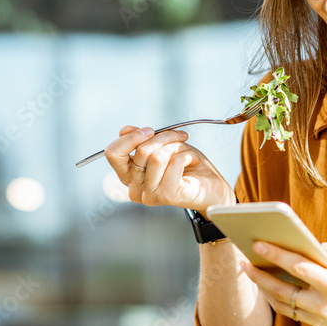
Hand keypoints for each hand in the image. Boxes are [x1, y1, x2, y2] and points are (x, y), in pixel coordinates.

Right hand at [104, 126, 233, 212]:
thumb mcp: (163, 147)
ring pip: (156, 156)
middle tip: (180, 136)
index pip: (113, 153)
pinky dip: (186, 155)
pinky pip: (173, 163)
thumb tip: (125, 130)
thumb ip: (142, 141)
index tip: (150, 130)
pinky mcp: (166, 195)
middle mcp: (135, 189)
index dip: (131, 137)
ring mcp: (149, 194)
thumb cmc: (189, 169)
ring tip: (187, 152)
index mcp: (129, 177)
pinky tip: (192, 162)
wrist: (212, 189)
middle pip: (140, 151)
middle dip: (164, 137)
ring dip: (176, 146)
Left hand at [240, 241, 326, 325]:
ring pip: (283, 305)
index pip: (298, 268)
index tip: (258, 243)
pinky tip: (269, 286)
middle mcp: (325, 306)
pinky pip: (293, 313)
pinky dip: (278, 299)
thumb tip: (305, 245)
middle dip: (260, 275)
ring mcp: (322, 320)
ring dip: (264, 289)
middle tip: (244, 260)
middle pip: (282, 291)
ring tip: (251, 271)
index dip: (276, 255)